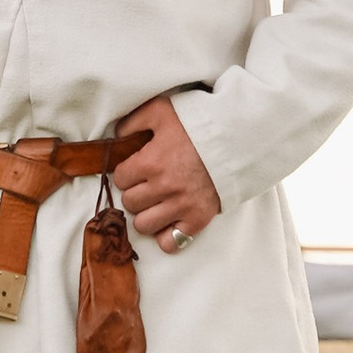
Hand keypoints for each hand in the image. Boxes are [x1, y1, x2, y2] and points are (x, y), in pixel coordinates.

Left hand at [111, 94, 221, 251]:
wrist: (236, 138)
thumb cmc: (197, 124)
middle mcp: (164, 187)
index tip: (137, 170)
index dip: (127, 173)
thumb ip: (134, 120)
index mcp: (151, 162)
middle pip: (129, 203)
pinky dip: (166, 235)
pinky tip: (169, 221)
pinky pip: (170, 242)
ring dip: (146, 215)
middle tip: (148, 185)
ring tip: (156, 203)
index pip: (120, 179)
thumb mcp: (162, 110)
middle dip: (135, 193)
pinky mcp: (198, 219)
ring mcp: (181, 205)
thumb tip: (116, 135)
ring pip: (143, 225)